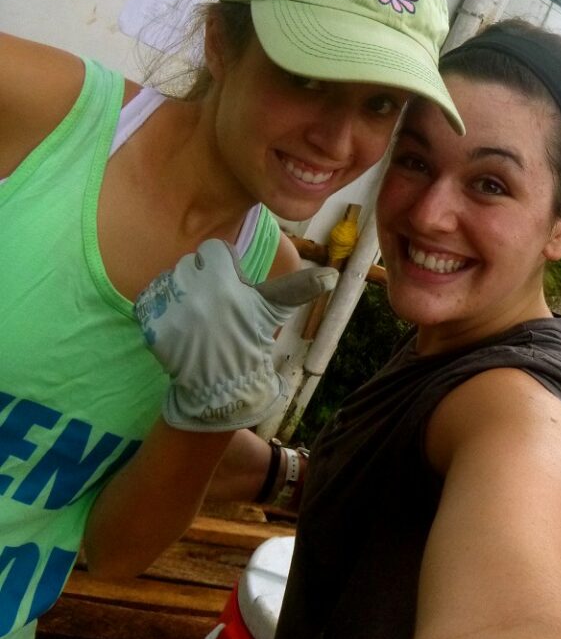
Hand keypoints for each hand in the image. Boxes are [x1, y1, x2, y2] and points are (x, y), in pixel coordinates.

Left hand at [134, 239, 338, 431]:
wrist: (220, 387)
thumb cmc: (251, 341)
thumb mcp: (275, 309)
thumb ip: (300, 287)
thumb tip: (331, 275)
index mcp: (225, 280)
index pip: (214, 251)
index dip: (224, 268)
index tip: (232, 289)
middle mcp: (196, 290)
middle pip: (189, 264)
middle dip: (201, 280)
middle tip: (214, 306)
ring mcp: (172, 308)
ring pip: (169, 280)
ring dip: (180, 293)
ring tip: (196, 317)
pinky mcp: (152, 326)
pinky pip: (150, 301)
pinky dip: (160, 310)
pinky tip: (177, 326)